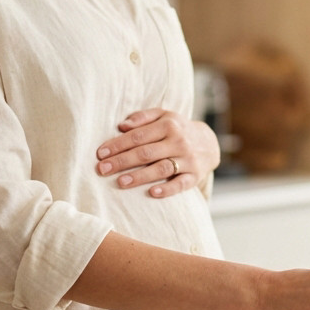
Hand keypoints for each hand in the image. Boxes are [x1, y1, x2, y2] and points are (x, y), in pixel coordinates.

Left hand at [96, 108, 220, 197]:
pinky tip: (152, 193)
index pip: (138, 136)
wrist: (209, 143)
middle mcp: (179, 141)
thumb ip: (142, 117)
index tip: (101, 153)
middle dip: (122, 161)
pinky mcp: (195, 176)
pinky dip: (167, 189)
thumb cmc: (177, 129)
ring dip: (140, 176)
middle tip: (102, 169)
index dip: (118, 145)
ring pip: (161, 168)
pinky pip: (180, 184)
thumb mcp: (163, 116)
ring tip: (120, 182)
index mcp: (169, 125)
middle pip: (146, 152)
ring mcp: (188, 159)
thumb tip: (122, 126)